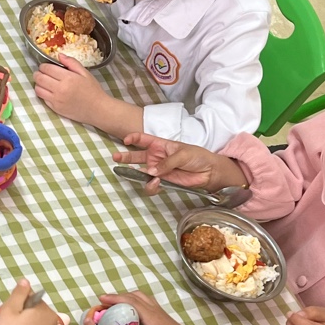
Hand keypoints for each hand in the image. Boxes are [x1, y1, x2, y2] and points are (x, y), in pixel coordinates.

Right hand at [0, 279, 60, 324]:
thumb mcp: (9, 311)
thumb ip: (18, 294)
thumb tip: (25, 281)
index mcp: (44, 309)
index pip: (29, 297)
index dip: (15, 304)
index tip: (4, 313)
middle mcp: (53, 319)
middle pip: (33, 310)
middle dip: (19, 314)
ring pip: (35, 323)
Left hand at [32, 55, 107, 124]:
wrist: (98, 109)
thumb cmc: (93, 90)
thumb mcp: (85, 73)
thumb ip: (71, 62)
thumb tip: (59, 55)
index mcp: (67, 78)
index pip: (46, 68)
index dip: (43, 66)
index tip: (45, 66)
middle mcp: (59, 89)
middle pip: (39, 78)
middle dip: (38, 73)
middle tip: (42, 73)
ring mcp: (56, 100)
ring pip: (38, 89)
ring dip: (38, 84)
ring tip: (44, 82)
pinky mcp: (55, 109)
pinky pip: (43, 99)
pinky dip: (43, 94)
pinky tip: (49, 91)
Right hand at [96, 291, 210, 324]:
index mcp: (150, 316)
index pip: (130, 302)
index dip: (115, 299)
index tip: (101, 299)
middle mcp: (154, 311)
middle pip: (135, 296)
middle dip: (119, 296)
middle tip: (105, 302)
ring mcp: (159, 312)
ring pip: (142, 297)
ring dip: (128, 297)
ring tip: (116, 305)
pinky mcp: (161, 317)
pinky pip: (146, 303)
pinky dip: (135, 302)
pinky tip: (130, 312)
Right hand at [113, 133, 244, 195]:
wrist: (210, 172)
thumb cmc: (198, 157)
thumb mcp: (183, 154)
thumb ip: (167, 162)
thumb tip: (151, 171)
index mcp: (161, 145)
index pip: (143, 139)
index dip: (133, 138)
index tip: (125, 140)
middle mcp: (157, 157)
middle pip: (137, 156)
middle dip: (125, 157)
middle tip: (115, 158)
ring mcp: (159, 170)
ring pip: (142, 172)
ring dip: (138, 174)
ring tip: (143, 175)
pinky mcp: (164, 182)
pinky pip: (151, 185)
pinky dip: (151, 185)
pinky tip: (157, 182)